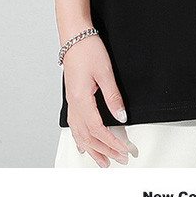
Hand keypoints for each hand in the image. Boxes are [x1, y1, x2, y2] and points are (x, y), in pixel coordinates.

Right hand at [63, 35, 133, 166]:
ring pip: (79, 134)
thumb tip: (122, 117)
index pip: (97, 130)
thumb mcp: (105, 72)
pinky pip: (74, 125)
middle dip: (103, 151)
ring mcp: (71, 102)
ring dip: (91, 149)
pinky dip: (80, 138)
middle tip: (118, 160)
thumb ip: (113, 97)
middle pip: (87, 136)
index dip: (111, 142)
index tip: (123, 150)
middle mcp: (74, 104)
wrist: (74, 35)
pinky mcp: (72, 97)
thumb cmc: (88, 49)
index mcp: (81, 100)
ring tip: (102, 160)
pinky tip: (83, 145)